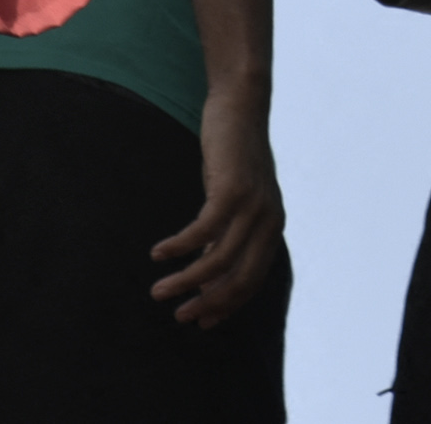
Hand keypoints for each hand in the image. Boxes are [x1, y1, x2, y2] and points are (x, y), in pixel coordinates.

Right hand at [149, 82, 281, 326]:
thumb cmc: (232, 158)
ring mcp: (254, 205)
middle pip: (240, 277)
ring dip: (186, 280)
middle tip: (180, 317)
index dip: (228, 305)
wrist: (241, 108)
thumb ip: (226, 234)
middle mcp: (269, 220)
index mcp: (272, 227)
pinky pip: (204, 229)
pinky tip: (159, 253)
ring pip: (219, 259)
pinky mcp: (233, 189)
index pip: (253, 280)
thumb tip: (207, 274)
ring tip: (158, 291)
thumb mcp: (233, 201)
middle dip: (209, 302)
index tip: (202, 323)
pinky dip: (180, 246)